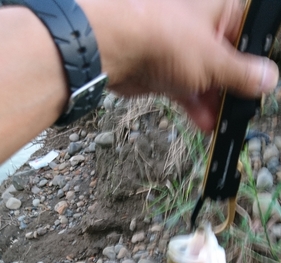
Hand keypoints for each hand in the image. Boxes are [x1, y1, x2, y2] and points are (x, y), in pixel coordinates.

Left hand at [83, 0, 278, 131]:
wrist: (115, 49)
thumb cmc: (163, 37)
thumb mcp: (214, 60)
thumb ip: (242, 74)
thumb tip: (268, 78)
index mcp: (220, 11)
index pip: (248, 36)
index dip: (254, 63)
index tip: (259, 86)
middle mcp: (202, 29)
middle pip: (227, 62)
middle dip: (234, 89)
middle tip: (241, 110)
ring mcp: (183, 51)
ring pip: (207, 80)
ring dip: (215, 103)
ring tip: (223, 123)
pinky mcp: (167, 72)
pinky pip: (188, 91)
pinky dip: (196, 107)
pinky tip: (206, 124)